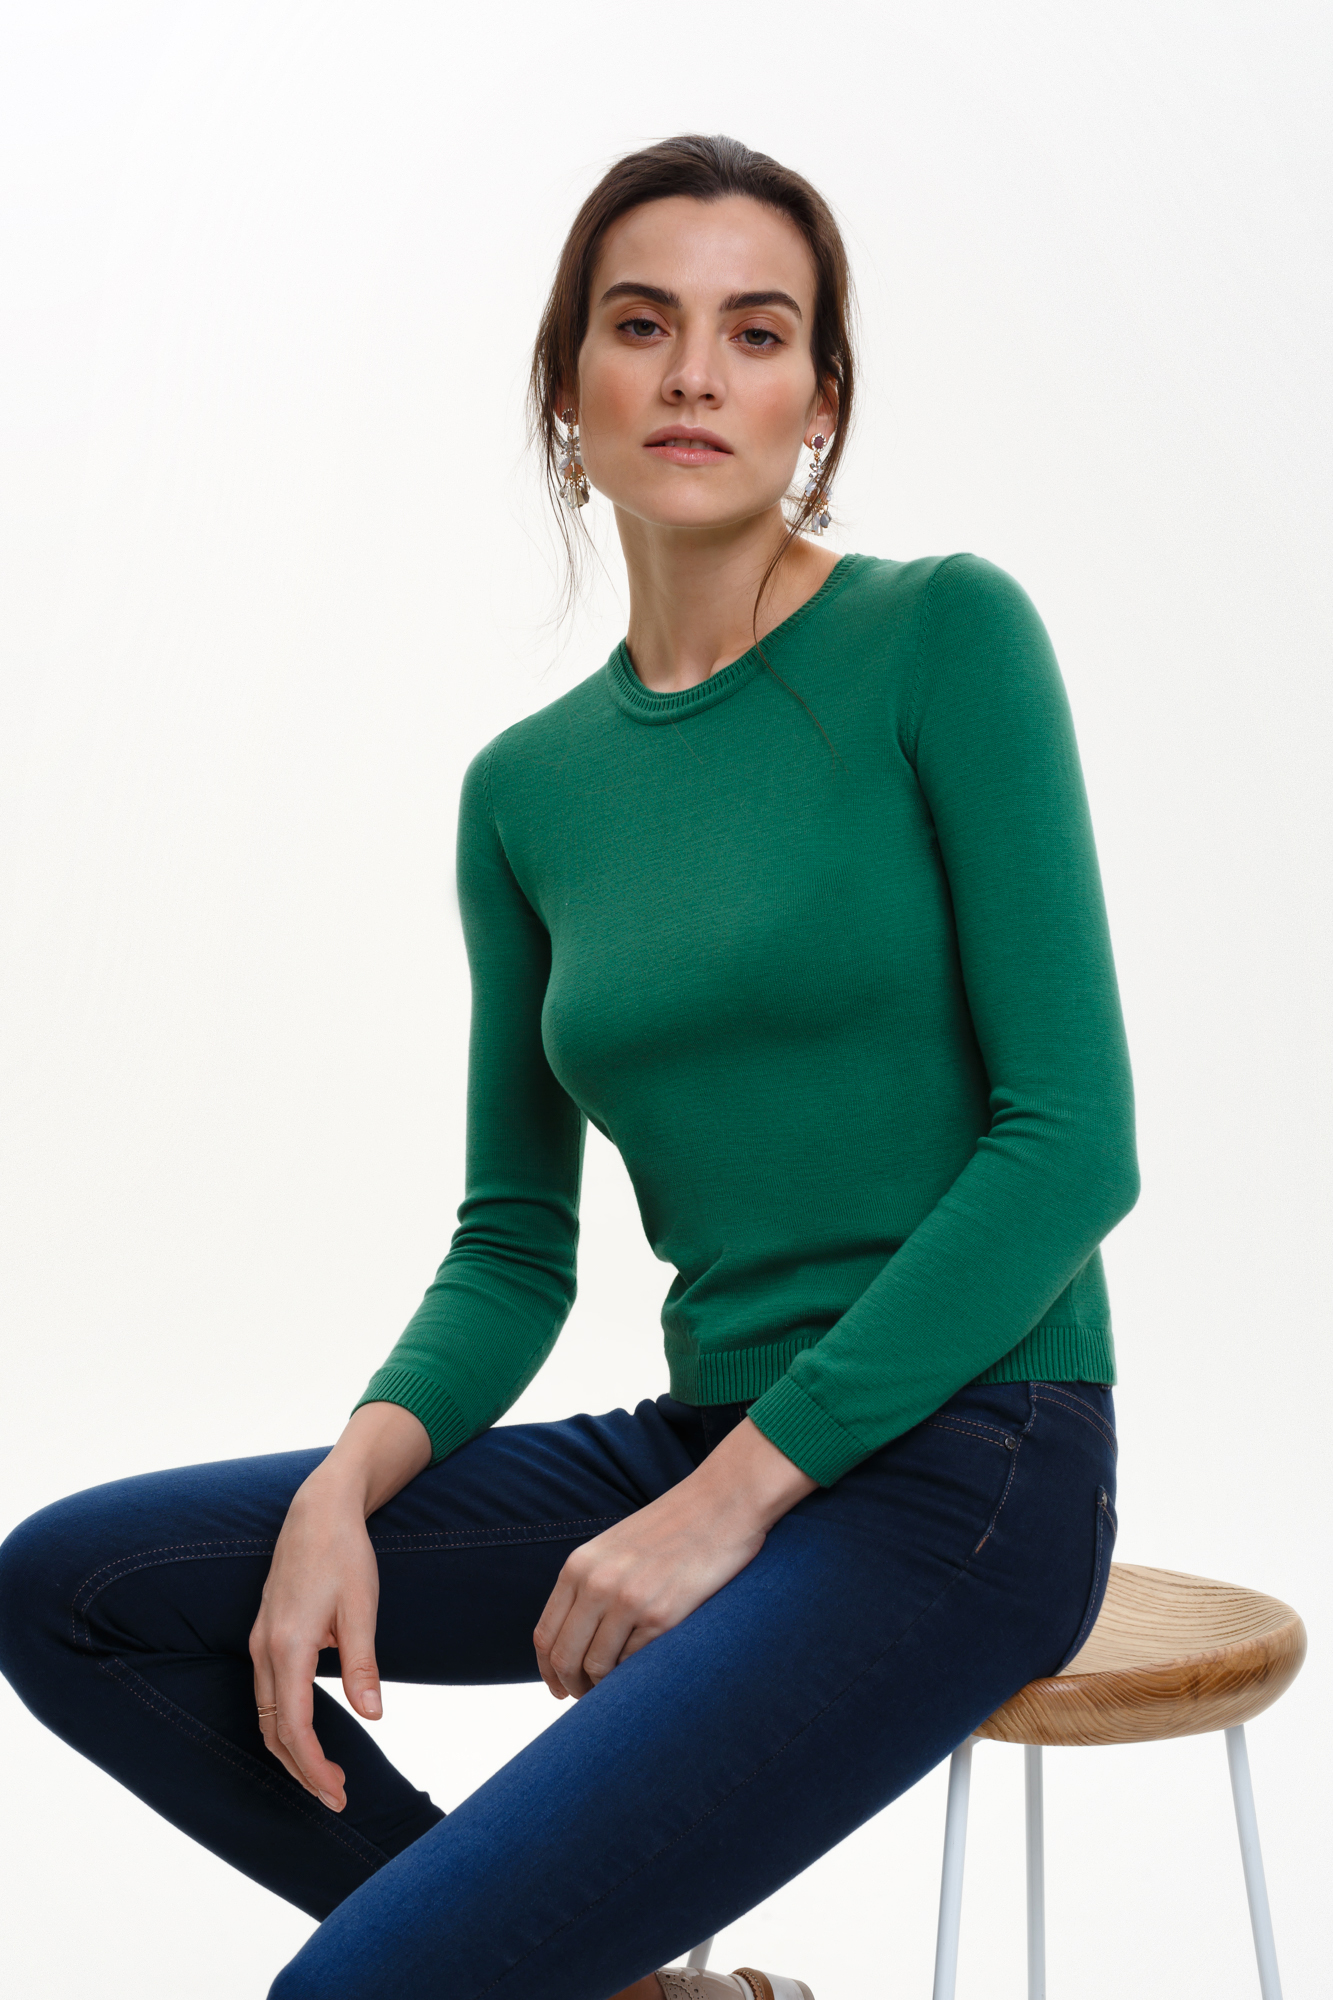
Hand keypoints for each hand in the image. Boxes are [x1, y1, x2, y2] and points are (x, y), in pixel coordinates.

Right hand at [248, 1401, 430, 1808]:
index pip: (295, 1727)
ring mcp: (259, 1642)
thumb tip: (373, 1716)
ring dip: (292, 1751)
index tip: (338, 1794)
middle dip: (303, 1770)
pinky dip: (284, 1724)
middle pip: (274, 1731)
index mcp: (289, 1646)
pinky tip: (309, 1735)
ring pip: (266, 1716)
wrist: (318, 1510)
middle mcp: (265, 1649)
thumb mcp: (362, 1606)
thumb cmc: (344, 1554)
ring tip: (326, 1775)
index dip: (314, 1767)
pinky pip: (266, 1694)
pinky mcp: (264, 1635)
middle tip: (337, 1797)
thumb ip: (363, 1664)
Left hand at [533, 1417, 815, 1700]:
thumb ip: (590, 1585)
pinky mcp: (664, 1616)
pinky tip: (649, 1668)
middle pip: (565, 1658)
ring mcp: (629, 1600)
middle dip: (573, 1687)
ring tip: (620, 1689)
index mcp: (579, 1566)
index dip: (549, 1671)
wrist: (723, 1502)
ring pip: (598, 1668)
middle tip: (587, 1699)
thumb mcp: (615, 1548)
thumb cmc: (673, 1528)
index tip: (560, 1688)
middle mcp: (597, 1583)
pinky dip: (638, 1674)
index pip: (545, 1636)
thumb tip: (574, 1640)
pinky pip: (636, 1664)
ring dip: (605, 1688)